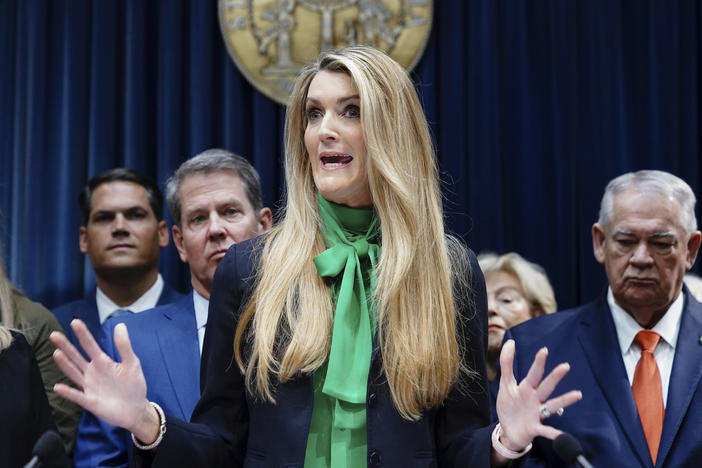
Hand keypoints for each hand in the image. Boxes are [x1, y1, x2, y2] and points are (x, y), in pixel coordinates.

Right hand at [50, 319, 158, 441]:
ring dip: (65, 365)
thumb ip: (124, 346)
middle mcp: (92, 372)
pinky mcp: (89, 401)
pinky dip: (68, 392)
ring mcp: (89, 386)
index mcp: (102, 362)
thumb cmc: (133, 385)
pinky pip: (77, 396)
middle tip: (54, 335)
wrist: (135, 409)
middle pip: (76, 357)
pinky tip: (58, 386)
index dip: (83, 334)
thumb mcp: (132, 363)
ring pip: (74, 373)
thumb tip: (120, 325)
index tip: (75, 322)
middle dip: (66, 346)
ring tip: (57, 353)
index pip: (90, 345)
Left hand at [495, 339, 581, 451]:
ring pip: (552, 405)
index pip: (534, 373)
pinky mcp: (535, 429)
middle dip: (554, 377)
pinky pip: (546, 431)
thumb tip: (510, 341)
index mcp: (527, 388)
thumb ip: (507, 364)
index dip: (538, 362)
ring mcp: (537, 414)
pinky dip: (554, 434)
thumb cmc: (510, 405)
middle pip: (546, 386)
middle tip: (565, 366)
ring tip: (578, 394)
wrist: (508, 430)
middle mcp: (536, 399)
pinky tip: (561, 435)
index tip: (544, 350)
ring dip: (564, 400)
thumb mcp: (506, 384)